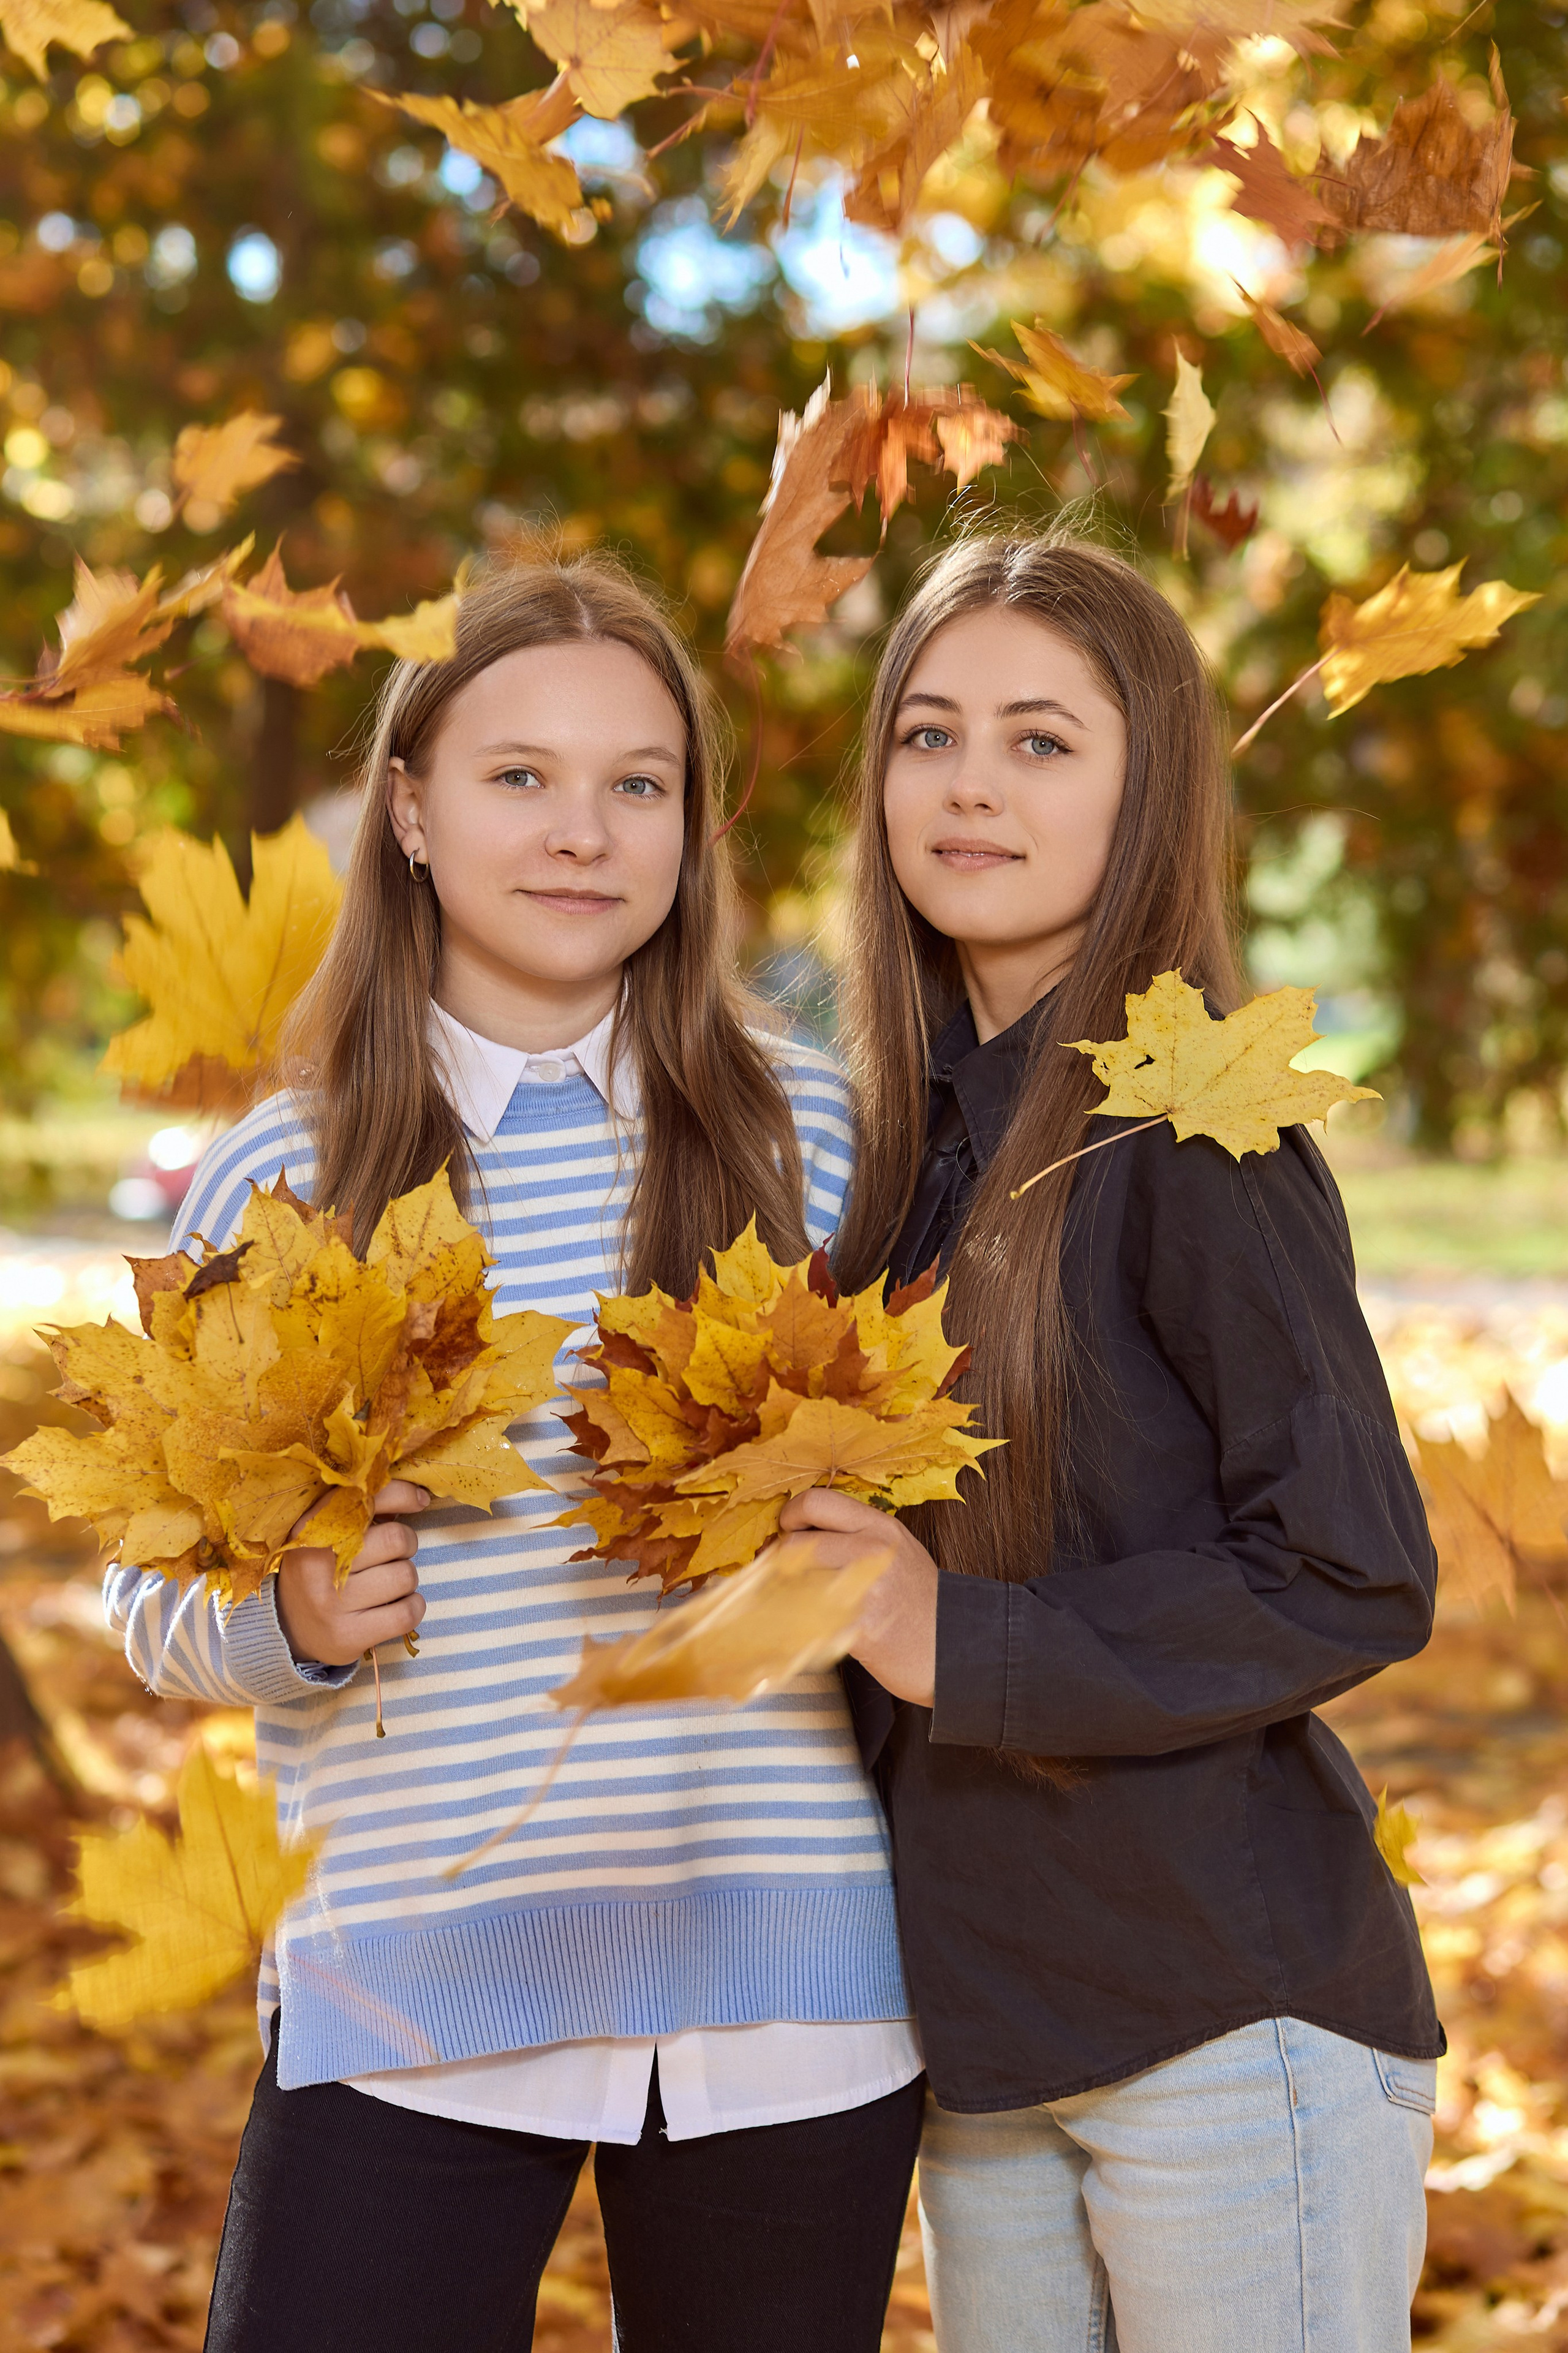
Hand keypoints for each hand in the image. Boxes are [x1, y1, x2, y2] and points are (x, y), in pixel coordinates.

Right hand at [275, 1481, 429, 1665]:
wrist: (288, 1627)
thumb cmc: (321, 1569)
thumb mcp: (328, 1531)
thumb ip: (363, 1508)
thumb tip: (419, 1495)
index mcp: (311, 1529)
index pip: (368, 1498)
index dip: (402, 1494)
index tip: (419, 1500)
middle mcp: (317, 1565)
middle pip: (397, 1539)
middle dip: (405, 1544)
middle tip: (392, 1553)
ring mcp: (331, 1604)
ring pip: (405, 1576)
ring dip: (407, 1578)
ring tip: (387, 1582)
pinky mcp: (348, 1636)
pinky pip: (406, 1613)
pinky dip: (413, 1606)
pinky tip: (398, 1604)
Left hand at [778, 1488, 938, 1706]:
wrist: (955, 1649)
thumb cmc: (920, 1602)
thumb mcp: (896, 1551)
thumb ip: (854, 1536)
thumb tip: (800, 1533)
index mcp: (880, 1527)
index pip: (817, 1501)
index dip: (791, 1515)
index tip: (786, 1530)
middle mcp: (873, 1551)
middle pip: (797, 1544)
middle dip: (779, 1562)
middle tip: (781, 1575)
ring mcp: (866, 1589)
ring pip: (796, 1583)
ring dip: (782, 1596)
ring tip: (790, 1603)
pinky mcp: (859, 1627)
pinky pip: (807, 1621)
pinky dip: (795, 1627)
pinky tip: (803, 1630)